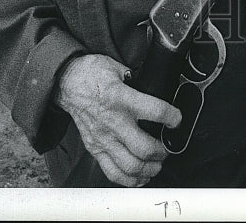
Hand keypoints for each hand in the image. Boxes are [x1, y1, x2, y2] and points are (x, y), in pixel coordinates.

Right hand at [53, 53, 180, 186]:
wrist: (67, 82)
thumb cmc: (93, 73)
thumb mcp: (118, 67)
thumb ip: (137, 79)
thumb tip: (155, 84)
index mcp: (121, 97)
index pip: (155, 111)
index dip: (172, 117)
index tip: (178, 120)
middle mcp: (113, 121)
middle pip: (144, 147)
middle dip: (161, 152)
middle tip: (167, 149)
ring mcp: (103, 138)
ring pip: (130, 165)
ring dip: (148, 169)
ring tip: (157, 165)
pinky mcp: (94, 148)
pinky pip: (112, 171)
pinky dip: (129, 179)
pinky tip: (139, 177)